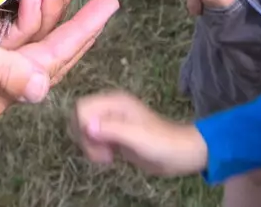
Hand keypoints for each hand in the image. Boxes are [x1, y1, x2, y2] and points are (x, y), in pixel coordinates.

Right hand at [72, 91, 209, 176]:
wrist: (180, 154)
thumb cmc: (162, 142)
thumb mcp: (137, 136)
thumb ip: (111, 129)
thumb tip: (87, 126)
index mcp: (115, 102)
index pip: (82, 107)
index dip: (83, 127)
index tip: (98, 143)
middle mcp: (111, 109)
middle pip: (80, 118)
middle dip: (85, 138)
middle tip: (102, 154)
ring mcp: (112, 122)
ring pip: (84, 130)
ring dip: (89, 146)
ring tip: (107, 157)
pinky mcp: (114, 135)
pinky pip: (93, 139)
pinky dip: (95, 150)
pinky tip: (110, 157)